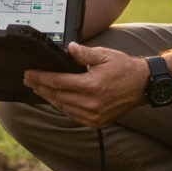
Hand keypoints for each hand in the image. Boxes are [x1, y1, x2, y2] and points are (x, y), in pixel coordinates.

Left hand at [24, 42, 150, 126]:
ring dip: (49, 97)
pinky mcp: (96, 122)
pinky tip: (55, 98)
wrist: (143, 86)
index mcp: (91, 86)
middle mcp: (91, 103)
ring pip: (62, 107)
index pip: (57, 82)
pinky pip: (72, 115)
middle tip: (28, 80)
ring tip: (38, 88)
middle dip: (40, 87)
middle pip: (56, 95)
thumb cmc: (124, 69)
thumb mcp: (104, 55)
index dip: (40, 78)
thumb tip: (68, 49)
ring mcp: (93, 115)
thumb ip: (84, 54)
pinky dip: (62, 106)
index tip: (29, 73)